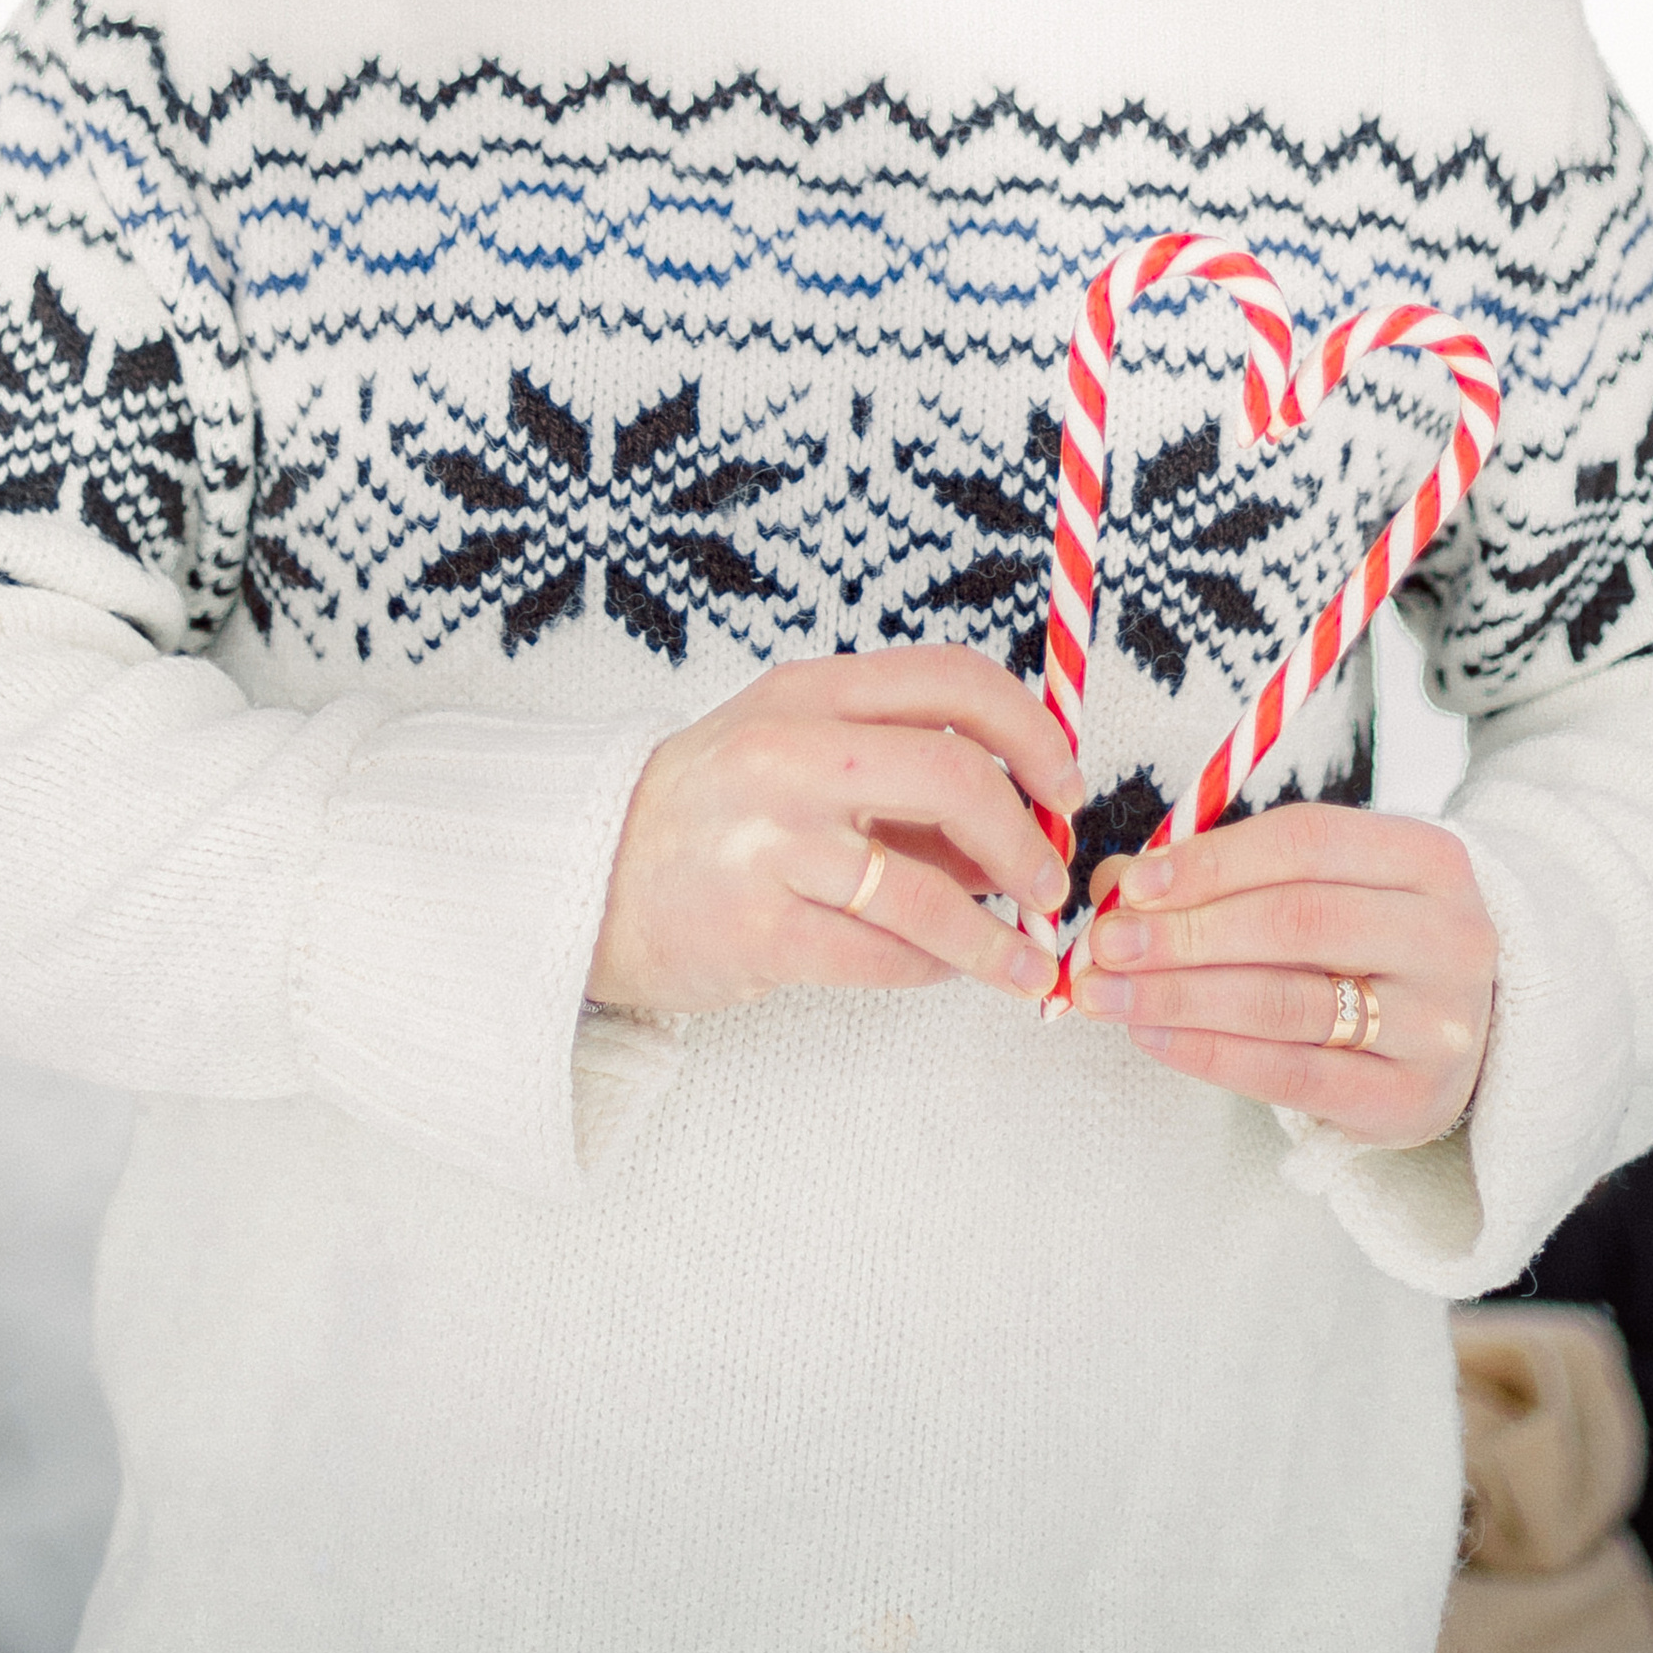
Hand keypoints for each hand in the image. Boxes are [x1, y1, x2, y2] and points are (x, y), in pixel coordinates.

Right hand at [586, 644, 1079, 1018]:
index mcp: (809, 692)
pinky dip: (932, 971)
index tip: (1065, 785)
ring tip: (1027, 965)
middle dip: (1025, 841)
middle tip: (1048, 884)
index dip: (1032, 731)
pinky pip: (882, 957)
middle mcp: (789, 754)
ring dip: (997, 939)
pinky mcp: (759, 930)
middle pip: (956, 777)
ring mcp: (770, 843)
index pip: (951, 680)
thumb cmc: (710, 813)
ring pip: (928, 891)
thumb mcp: (794, 753)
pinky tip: (944, 972)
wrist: (587, 879)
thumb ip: (898, 773)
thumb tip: (1022, 823)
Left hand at [1073, 802, 1495, 1148]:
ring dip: (1181, 996)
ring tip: (1108, 993)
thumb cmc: (1363, 941)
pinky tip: (1153, 1037)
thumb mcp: (1317, 885)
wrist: (1449, 1031)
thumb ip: (1222, 874)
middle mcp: (1448, 937)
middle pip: (1297, 921)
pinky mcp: (1411, 1099)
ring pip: (1289, 1003)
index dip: (1211, 860)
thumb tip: (1117, 886)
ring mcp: (1439, 1024)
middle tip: (1107, 944)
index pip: (1307, 842)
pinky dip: (1210, 1054)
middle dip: (1186, 933)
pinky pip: (1293, 1077)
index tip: (1134, 883)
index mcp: (1428, 858)